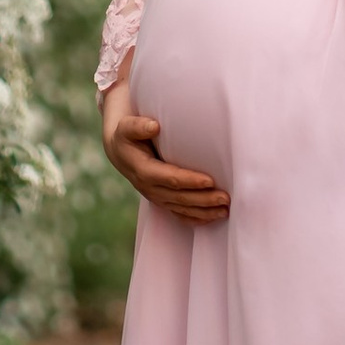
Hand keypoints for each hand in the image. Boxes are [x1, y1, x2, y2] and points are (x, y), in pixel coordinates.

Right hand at [100, 74, 228, 224]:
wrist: (119, 151)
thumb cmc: (127, 135)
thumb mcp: (127, 128)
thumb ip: (138, 126)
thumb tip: (154, 126)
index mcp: (143, 170)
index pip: (170, 178)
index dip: (190, 181)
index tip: (210, 180)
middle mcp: (149, 188)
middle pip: (179, 197)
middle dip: (203, 199)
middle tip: (225, 198)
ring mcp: (155, 197)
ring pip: (181, 209)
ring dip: (204, 211)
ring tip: (225, 210)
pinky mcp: (161, 201)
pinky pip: (179, 214)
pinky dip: (196, 218)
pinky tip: (212, 218)